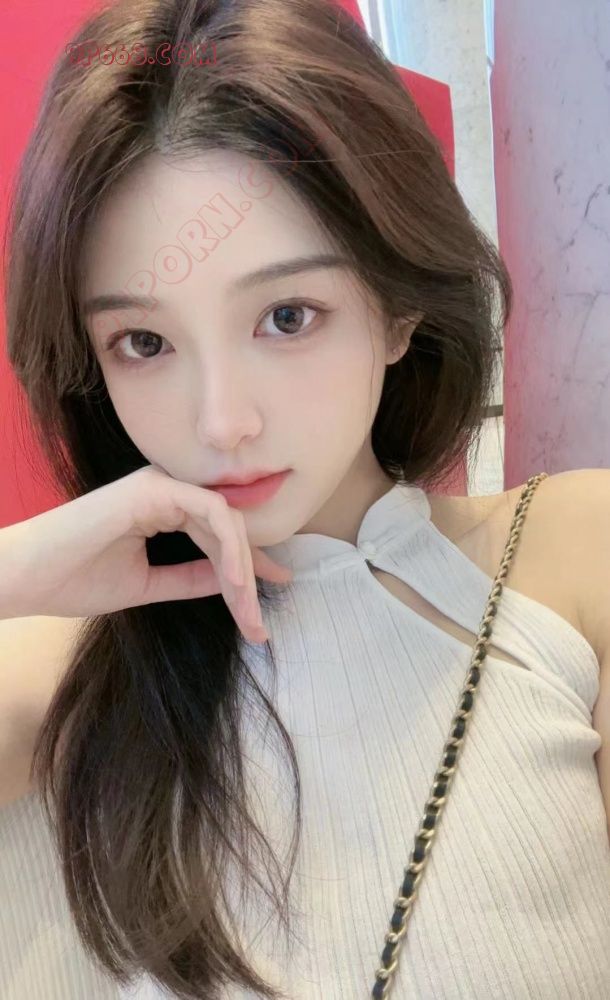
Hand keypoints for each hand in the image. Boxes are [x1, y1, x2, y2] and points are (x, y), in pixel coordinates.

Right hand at [0, 464, 292, 642]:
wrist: (24, 579)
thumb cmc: (72, 580)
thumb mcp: (148, 584)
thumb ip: (190, 577)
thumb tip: (233, 583)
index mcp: (161, 507)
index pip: (219, 533)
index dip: (248, 567)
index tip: (264, 603)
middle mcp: (164, 490)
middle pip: (229, 528)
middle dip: (251, 578)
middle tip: (258, 624)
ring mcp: (158, 485)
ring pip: (226, 520)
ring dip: (243, 569)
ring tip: (249, 613)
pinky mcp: (152, 490)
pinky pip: (211, 511)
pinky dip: (229, 547)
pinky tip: (236, 584)